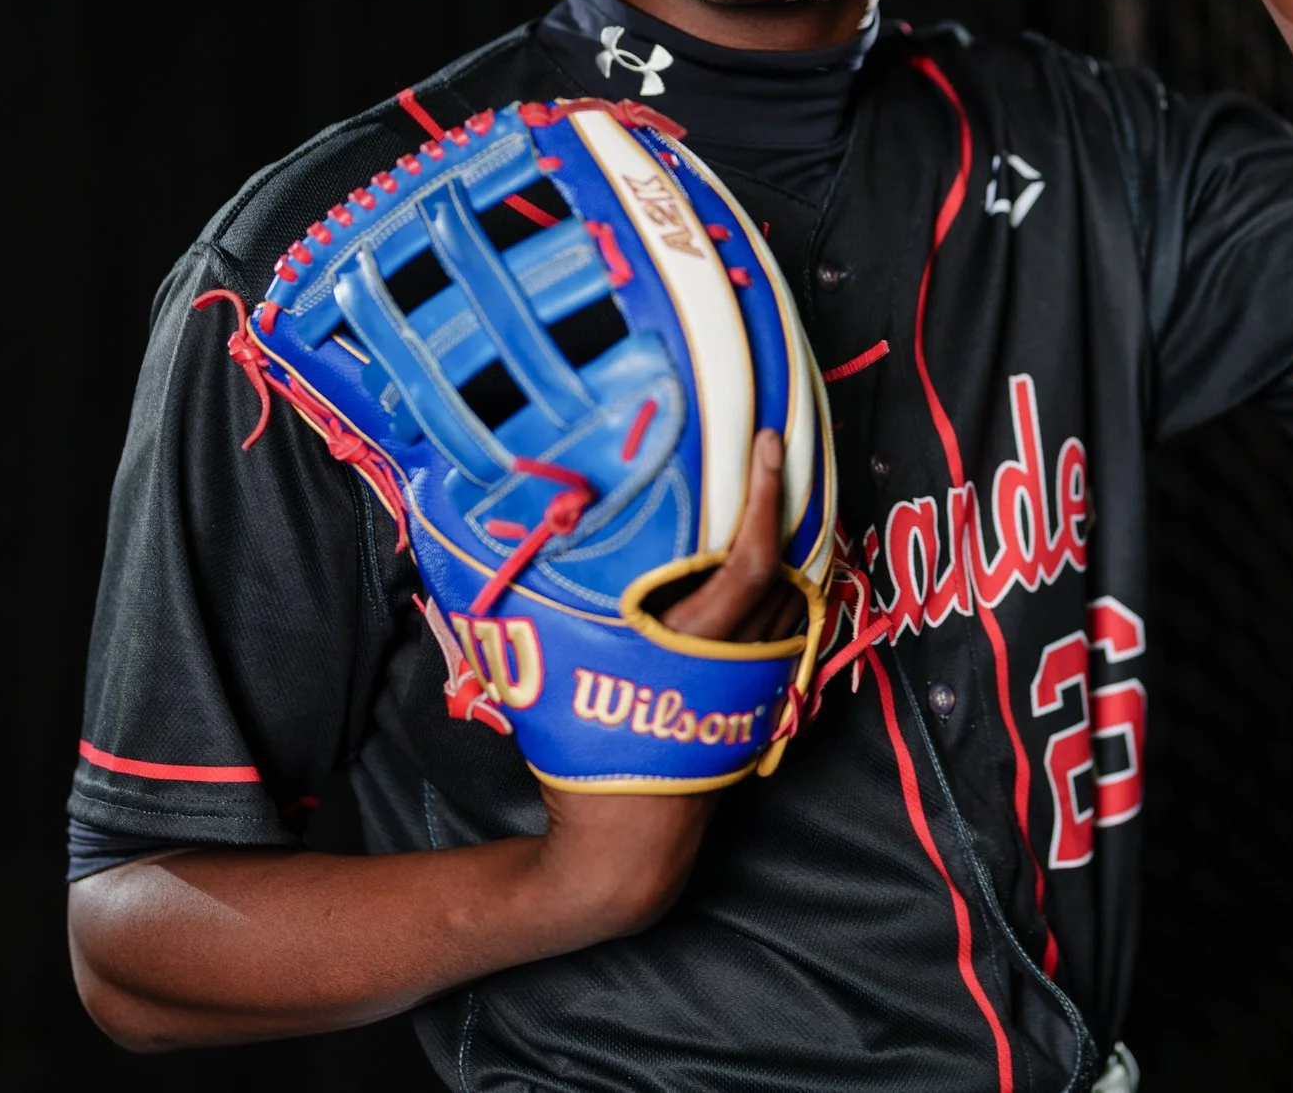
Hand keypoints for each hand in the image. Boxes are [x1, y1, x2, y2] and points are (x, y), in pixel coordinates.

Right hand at [531, 427, 800, 898]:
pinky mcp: (765, 702)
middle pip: (789, 568)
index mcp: (690, 641)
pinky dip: (787, 589)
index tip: (772, 443)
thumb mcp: (548, 665)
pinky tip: (772, 563)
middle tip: (781, 448)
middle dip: (792, 505)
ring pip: (795, 598)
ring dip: (794, 546)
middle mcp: (739, 658)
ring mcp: (759, 683)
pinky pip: (789, 627)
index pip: (748, 558)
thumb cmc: (576, 749)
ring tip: (778, 489)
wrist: (624, 848)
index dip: (766, 496)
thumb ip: (542, 596)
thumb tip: (496, 530)